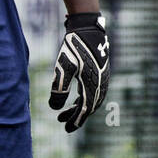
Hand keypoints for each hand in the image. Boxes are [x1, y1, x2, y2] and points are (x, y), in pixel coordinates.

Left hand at [49, 13, 109, 132]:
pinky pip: (95, 91)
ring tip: (65, 112)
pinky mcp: (101, 72)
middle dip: (76, 116)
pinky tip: (75, 97)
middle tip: (62, 122)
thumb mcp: (63, 67)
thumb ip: (59, 88)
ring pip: (92, 99)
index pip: (84, 110)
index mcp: (93, 85)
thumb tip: (54, 108)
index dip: (75, 121)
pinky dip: (85, 98)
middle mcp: (101, 84)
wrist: (87, 28)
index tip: (66, 129)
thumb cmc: (74, 47)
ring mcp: (103, 77)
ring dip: (79, 107)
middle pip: (89, 107)